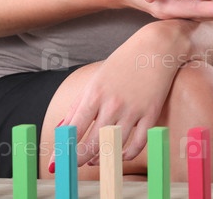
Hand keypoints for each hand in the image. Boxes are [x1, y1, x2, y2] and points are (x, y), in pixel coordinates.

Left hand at [51, 23, 184, 167]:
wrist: (156, 48)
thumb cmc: (123, 62)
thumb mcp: (95, 80)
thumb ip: (77, 106)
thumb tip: (61, 129)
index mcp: (95, 94)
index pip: (74, 129)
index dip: (63, 150)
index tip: (56, 163)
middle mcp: (113, 104)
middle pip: (91, 143)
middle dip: (79, 160)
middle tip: (76, 164)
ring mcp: (133, 110)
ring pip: (113, 147)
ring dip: (101, 159)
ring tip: (95, 160)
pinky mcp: (151, 114)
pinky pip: (138, 144)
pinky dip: (127, 155)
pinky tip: (120, 155)